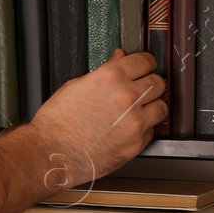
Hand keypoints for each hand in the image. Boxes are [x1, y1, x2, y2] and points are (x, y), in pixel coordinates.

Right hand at [29, 50, 167, 195]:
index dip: (146, 62)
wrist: (51, 153)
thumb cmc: (57, 122)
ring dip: (153, 106)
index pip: (145, 61)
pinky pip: (152, 130)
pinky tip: (130, 127)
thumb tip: (119, 59)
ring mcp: (135, 122)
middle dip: (152, 83)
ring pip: (161, 107)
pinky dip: (145, 128)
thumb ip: (105, 71)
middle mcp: (126, 97)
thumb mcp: (76, 85)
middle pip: (158, 83)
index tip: (146, 66)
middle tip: (143, 87)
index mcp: (111, 78)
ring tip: (140, 109)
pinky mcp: (136, 144)